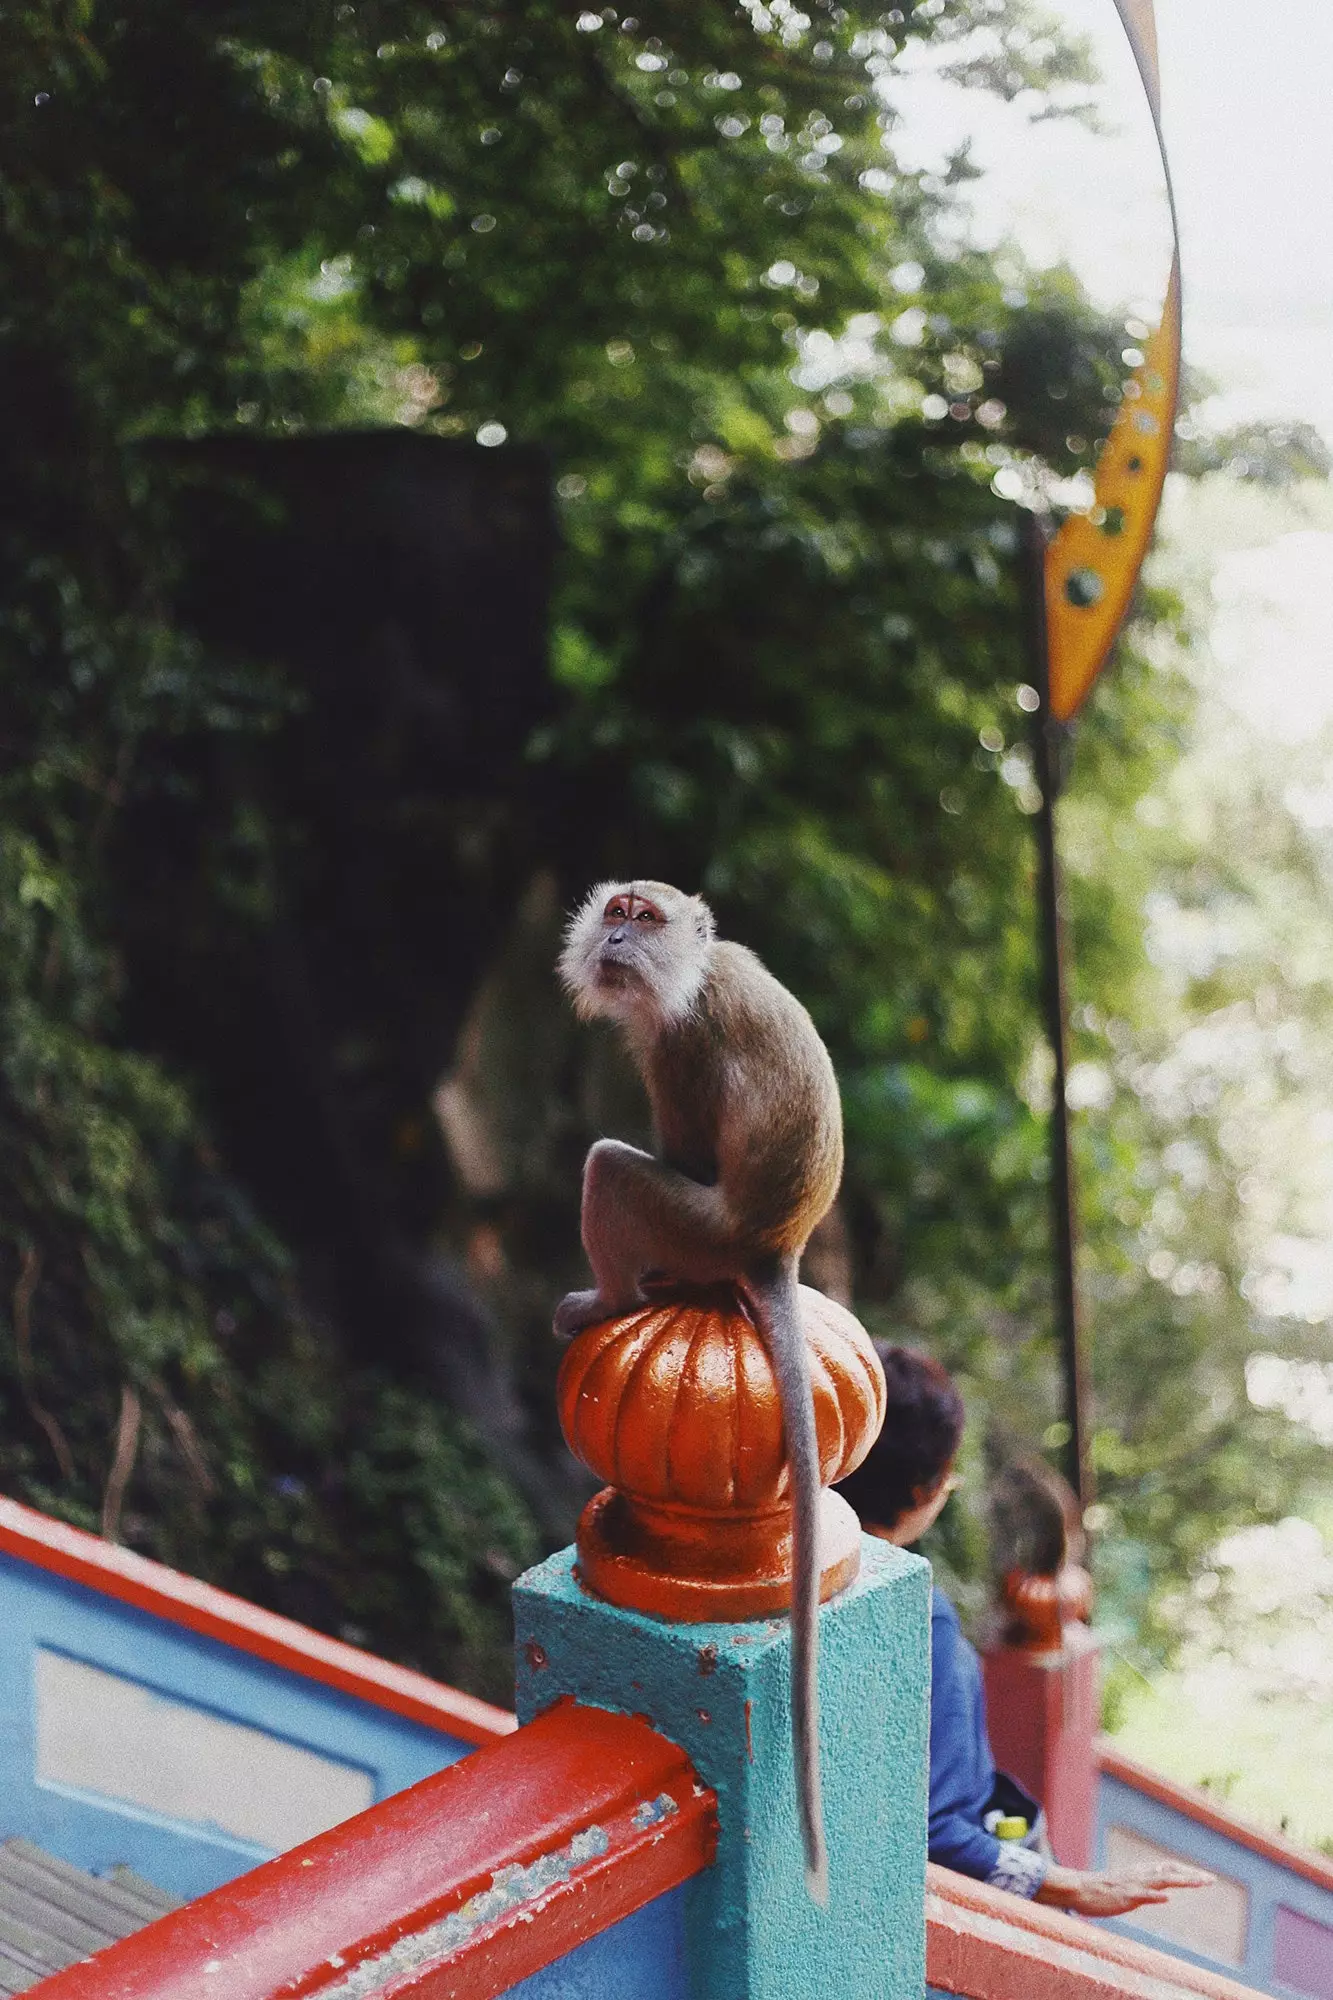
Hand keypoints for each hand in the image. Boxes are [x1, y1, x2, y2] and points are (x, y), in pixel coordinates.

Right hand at [1035, 1861, 1214, 1917]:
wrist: (1080, 1889)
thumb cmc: (1103, 1891)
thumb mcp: (1129, 1888)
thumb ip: (1147, 1889)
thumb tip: (1166, 1893)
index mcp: (1141, 1872)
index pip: (1169, 1868)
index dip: (1188, 1872)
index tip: (1206, 1878)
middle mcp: (1140, 1875)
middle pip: (1170, 1871)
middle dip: (1191, 1876)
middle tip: (1211, 1880)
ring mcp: (1133, 1885)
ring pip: (1160, 1880)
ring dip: (1181, 1881)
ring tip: (1198, 1883)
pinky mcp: (1124, 1896)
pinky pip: (1141, 1895)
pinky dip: (1154, 1895)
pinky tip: (1166, 1897)